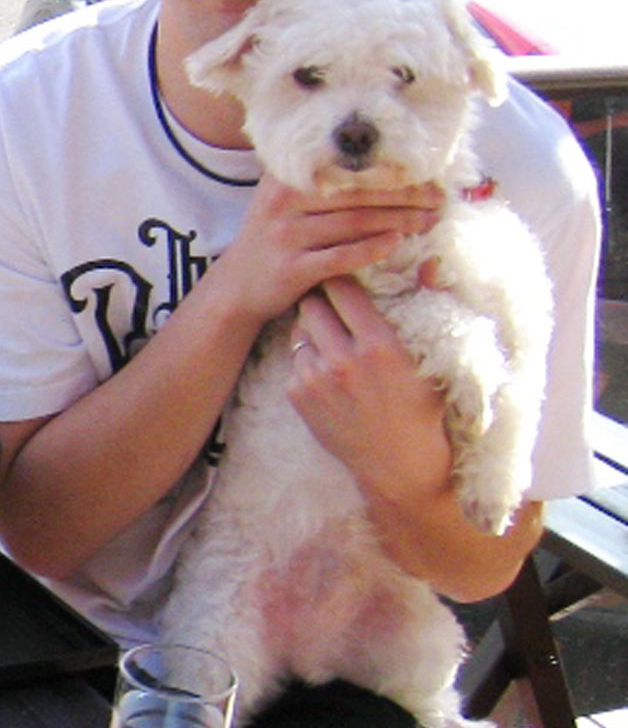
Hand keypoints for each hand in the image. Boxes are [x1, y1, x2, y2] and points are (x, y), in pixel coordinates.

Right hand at [199, 176, 441, 332]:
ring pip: (353, 224)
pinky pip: (340, 256)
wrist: (236, 286)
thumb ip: (314, 180)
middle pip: (356, 195)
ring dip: (398, 221)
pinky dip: (370, 249)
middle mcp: (283, 204)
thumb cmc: (272, 240)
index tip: (425, 174)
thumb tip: (372, 162)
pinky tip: (396, 244)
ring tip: (429, 221)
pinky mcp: (293, 269)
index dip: (389, 171)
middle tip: (438, 199)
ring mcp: (286, 237)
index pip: (346, 170)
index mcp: (285, 181)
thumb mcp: (281, 201)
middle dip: (404, 196)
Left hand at [286, 278, 453, 506]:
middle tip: (335, 305)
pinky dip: (307, 359)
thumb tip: (429, 262)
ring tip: (335, 339)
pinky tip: (329, 371)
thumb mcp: (434, 358)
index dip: (345, 280)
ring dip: (313, 329)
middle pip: (312, 303)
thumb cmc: (425, 408)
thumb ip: (429, 306)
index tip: (350, 280)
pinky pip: (294, 360)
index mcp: (379, 346)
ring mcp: (315, 380)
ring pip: (298, 330)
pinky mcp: (297, 396)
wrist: (399, 465)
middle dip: (323, 300)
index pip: (343, 288)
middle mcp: (342, 361)